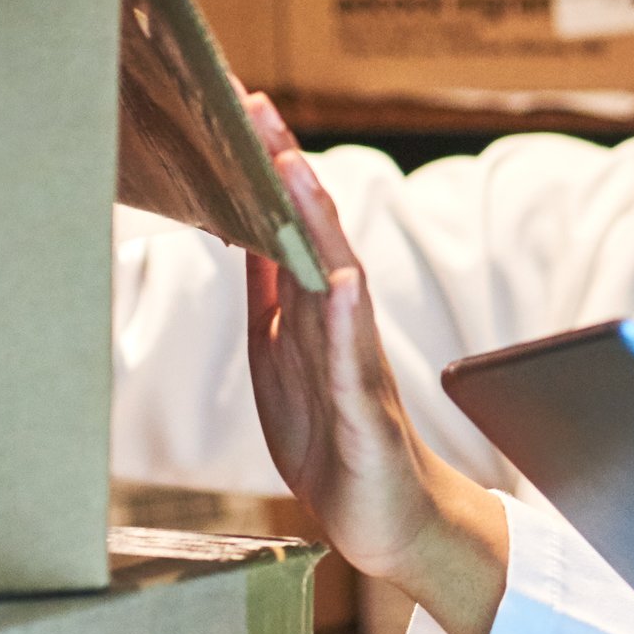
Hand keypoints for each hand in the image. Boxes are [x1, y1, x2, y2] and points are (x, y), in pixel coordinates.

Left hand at [239, 94, 507, 633]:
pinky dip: (348, 323)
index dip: (268, 172)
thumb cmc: (337, 441)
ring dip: (318, 225)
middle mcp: (344, 329)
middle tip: (260, 110)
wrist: (390, 524)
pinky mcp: (369, 420)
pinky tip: (339, 284)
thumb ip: (271, 300)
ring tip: (296, 170)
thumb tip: (245, 234)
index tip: (243, 108)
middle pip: (316, 236)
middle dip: (289, 173)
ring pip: (338, 283)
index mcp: (316, 316)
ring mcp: (361, 369)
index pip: (291, 229)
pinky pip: (358, 366)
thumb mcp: (285, 362)